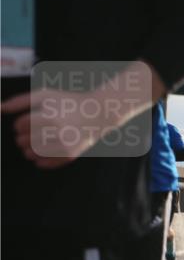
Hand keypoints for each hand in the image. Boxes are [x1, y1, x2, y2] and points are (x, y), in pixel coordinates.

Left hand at [0, 88, 129, 168]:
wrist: (98, 113)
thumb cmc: (69, 102)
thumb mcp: (46, 95)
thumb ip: (20, 101)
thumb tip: (0, 108)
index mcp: (49, 116)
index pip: (19, 125)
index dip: (21, 123)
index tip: (31, 121)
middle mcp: (56, 132)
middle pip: (23, 141)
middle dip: (23, 137)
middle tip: (36, 131)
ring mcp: (64, 145)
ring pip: (32, 153)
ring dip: (29, 149)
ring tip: (38, 141)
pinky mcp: (70, 155)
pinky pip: (45, 164)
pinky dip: (40, 161)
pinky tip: (43, 153)